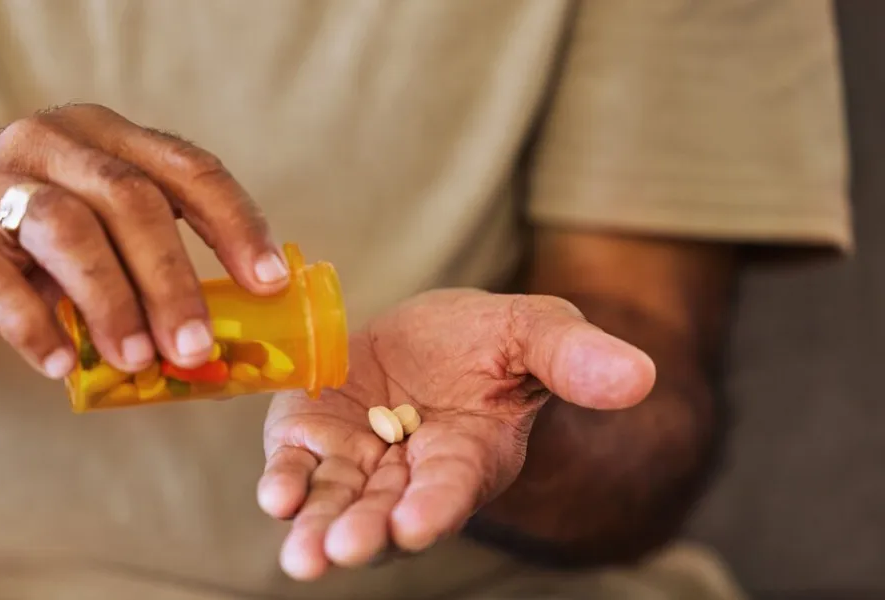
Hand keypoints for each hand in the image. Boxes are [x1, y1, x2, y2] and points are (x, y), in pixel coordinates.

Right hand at [0, 104, 285, 376]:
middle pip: (133, 202)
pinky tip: (57, 365)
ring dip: (112, 303)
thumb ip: (138, 267)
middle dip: (174, 280)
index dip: (236, 224)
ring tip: (136, 360)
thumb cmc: (11, 244)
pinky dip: (34, 326)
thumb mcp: (84, 235)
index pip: (188, 170)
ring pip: (69, 230)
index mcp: (102, 140)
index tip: (268, 281)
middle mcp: (51, 144)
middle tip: (197, 346)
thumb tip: (215, 344)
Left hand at [258, 289, 655, 579]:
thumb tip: (640, 376)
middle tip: (341, 551)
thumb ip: (575, 359)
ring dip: (318, 527)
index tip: (415, 523)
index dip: (435, 506)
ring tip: (303, 555)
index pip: (452, 488)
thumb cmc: (492, 341)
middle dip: (365, 532)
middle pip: (386, 512)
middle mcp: (411, 473)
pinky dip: (285, 481)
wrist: (430, 334)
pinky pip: (298, 466)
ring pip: (337, 502)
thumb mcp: (537, 332)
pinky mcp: (313, 436)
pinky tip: (277, 495)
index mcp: (469, 455)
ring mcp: (358, 460)